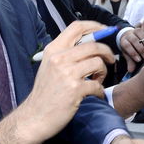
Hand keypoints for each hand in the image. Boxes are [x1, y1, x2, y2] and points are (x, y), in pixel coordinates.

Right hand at [15, 21, 114, 142]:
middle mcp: (59, 58)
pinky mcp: (75, 89)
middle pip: (93, 45)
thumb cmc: (44, 93)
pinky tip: (94, 94)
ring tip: (97, 80)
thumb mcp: (49, 66)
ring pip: (98, 63)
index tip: (105, 31)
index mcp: (53, 50)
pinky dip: (99, 90)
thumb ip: (65, 53)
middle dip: (107, 52)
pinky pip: (97, 85)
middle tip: (110, 60)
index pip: (76, 27)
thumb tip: (89, 43)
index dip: (95, 26)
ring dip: (103, 72)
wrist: (34, 117)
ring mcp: (67, 74)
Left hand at [119, 26, 143, 71]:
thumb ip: (130, 61)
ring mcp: (135, 29)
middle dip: (140, 48)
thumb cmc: (129, 46)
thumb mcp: (127, 54)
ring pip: (139, 31)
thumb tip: (131, 70)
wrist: (127, 35)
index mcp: (123, 41)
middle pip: (133, 39)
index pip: (127, 45)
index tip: (138, 59)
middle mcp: (129, 34)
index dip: (132, 52)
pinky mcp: (141, 26)